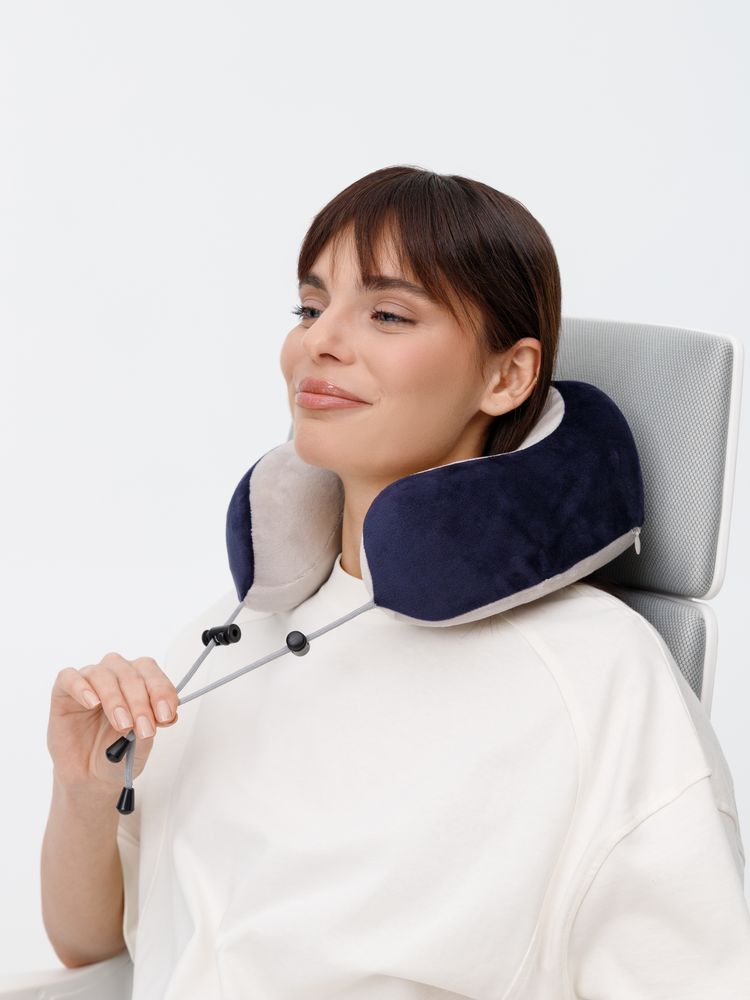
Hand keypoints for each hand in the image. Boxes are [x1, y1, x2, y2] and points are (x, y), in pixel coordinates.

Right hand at [47, 652, 179, 791]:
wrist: (90, 777)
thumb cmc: (119, 754)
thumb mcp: (141, 745)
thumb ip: (150, 726)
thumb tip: (165, 714)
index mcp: (140, 681)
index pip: (152, 673)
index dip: (161, 691)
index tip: (166, 716)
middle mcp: (116, 674)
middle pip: (130, 673)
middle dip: (140, 702)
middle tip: (143, 728)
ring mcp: (89, 681)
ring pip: (103, 674)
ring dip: (115, 699)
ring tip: (122, 725)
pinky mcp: (63, 692)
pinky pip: (69, 678)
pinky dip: (81, 687)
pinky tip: (92, 703)